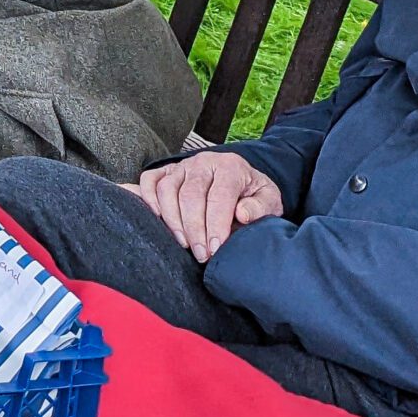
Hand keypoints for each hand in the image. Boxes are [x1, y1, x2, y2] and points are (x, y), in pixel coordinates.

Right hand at [131, 151, 284, 261]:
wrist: (241, 181)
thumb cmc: (252, 195)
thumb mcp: (268, 200)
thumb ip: (260, 207)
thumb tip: (242, 214)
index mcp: (230, 166)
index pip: (218, 196)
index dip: (215, 225)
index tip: (215, 249)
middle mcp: (203, 162)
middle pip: (190, 195)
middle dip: (194, 228)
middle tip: (200, 254)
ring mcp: (181, 166)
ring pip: (167, 189)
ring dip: (172, 220)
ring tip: (183, 243)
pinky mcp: (165, 171)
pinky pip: (149, 181)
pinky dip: (148, 199)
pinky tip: (157, 220)